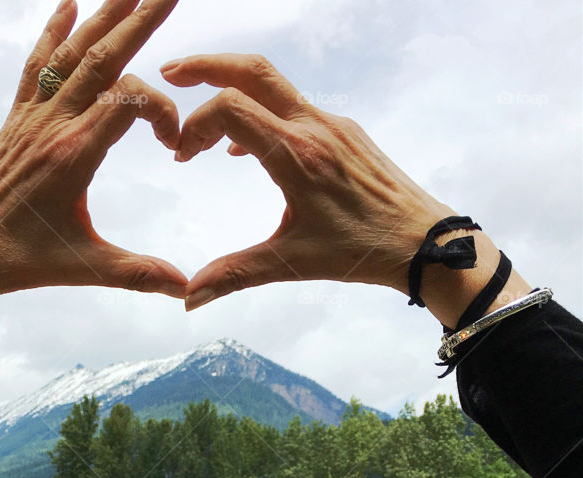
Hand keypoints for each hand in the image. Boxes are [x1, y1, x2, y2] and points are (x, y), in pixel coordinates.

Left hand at [0, 0, 186, 307]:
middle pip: (102, 57)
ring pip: (72, 52)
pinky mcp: (15, 120)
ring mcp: (31, 118)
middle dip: (140, 18)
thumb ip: (137, 273)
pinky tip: (69, 3)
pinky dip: (53, 31)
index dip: (162, 111)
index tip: (174, 144)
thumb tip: (186, 288)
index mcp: (72, 155)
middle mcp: (51, 125)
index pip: (130, 103)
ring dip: (104, 13)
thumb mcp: (82, 268)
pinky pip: (37, 65)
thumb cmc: (18, 263)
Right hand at [161, 54, 460, 309]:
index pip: (229, 108)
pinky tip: (245, 147)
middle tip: (169, 74)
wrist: (422, 241)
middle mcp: (314, 127)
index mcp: (296, 155)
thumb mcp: (291, 263)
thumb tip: (189, 298)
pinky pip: (294, 106)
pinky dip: (260, 112)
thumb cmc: (360, 251)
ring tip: (202, 113)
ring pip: (274, 84)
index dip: (194, 125)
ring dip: (232, 87)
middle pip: (252, 70)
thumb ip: (234, 274)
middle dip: (205, 66)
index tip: (181, 159)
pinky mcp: (345, 131)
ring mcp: (332, 124)